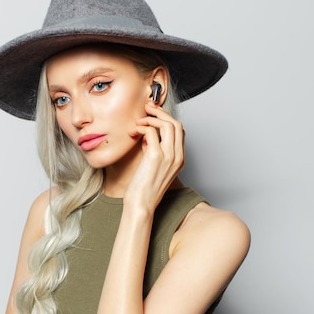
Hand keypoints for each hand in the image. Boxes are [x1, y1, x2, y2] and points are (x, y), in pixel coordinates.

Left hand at [124, 101, 184, 216]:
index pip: (180, 131)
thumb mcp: (153, 166)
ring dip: (151, 119)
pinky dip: (142, 127)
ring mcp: (169, 156)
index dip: (167, 118)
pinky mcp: (156, 157)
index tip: (154, 113)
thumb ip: (154, 150)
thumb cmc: (144, 188)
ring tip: (138, 122)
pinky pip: (151, 132)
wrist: (141, 204)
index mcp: (179, 159)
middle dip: (161, 113)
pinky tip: (133, 132)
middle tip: (147, 109)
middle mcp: (177, 156)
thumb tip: (147, 135)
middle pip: (176, 124)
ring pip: (167, 125)